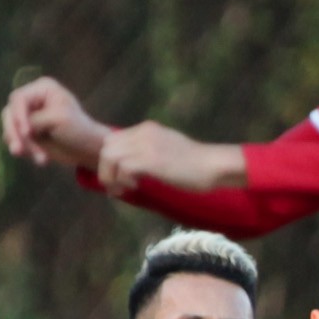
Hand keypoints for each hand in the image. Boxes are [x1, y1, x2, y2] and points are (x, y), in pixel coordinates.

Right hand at [1, 76, 113, 169]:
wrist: (87, 149)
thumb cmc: (78, 129)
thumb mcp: (57, 119)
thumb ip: (34, 120)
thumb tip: (17, 129)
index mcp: (42, 89)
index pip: (18, 99)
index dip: (19, 116)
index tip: (27, 133)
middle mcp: (33, 100)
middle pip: (10, 114)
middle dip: (16, 133)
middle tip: (19, 151)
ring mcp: (28, 117)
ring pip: (11, 130)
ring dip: (23, 146)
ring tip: (41, 159)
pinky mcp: (28, 133)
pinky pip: (16, 141)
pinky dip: (26, 151)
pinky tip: (41, 159)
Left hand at [95, 122, 245, 195]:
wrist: (212, 165)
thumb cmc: (192, 165)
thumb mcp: (164, 150)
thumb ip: (146, 151)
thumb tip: (126, 166)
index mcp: (146, 129)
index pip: (112, 140)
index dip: (109, 162)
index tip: (117, 179)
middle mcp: (144, 132)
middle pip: (106, 147)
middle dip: (105, 170)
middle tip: (116, 187)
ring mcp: (147, 145)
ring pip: (109, 156)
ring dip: (111, 177)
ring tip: (123, 189)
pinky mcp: (152, 160)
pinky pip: (122, 167)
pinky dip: (122, 180)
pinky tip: (135, 187)